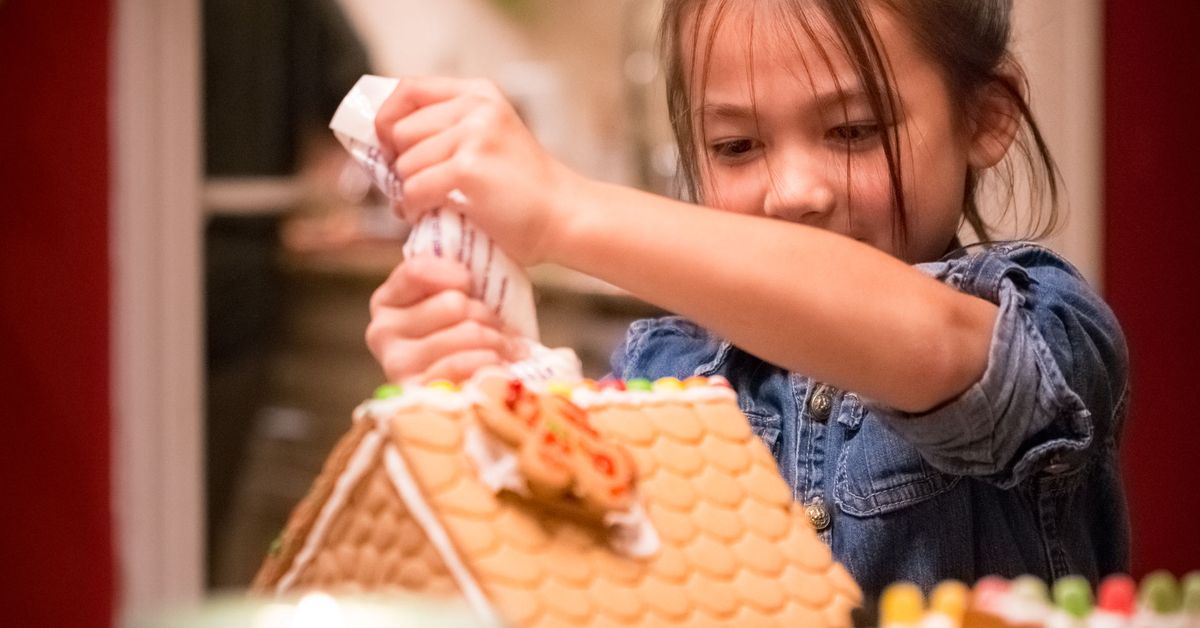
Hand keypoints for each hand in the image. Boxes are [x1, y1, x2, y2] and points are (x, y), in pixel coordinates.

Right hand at [366, 255, 525, 382]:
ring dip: (495, 339)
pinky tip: (500, 364)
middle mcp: (381, 332)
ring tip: (501, 345)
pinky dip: (490, 363)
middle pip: (452, 303)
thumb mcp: (458, 292)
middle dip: (484, 313)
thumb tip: (452, 218)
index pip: (419, 270)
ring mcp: (396, 365)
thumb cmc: (471, 330)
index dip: (456, 274)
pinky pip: (461, 366)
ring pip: (465, 334)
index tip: (470, 283)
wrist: (481, 384)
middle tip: (494, 325)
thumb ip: (450, 267)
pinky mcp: (417, 392)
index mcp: (387, 300)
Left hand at [374, 76, 580, 265]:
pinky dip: (412, 208)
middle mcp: (477, 107)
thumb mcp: (489, 139)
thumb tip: (383, 144)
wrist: (565, 216)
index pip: (409, 90)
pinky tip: (427, 214)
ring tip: (428, 204)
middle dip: (400, 165)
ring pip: (405, 164)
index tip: (388, 148)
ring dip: (407, 191)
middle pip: (400, 130)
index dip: (387, 119)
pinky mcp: (469, 168)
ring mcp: (474, 135)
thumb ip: (447, 130)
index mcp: (479, 94)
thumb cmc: (523, 189)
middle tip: (415, 186)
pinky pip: (414, 188)